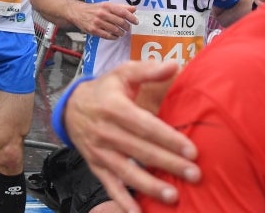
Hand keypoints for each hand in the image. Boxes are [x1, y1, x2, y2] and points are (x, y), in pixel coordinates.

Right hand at [64, 61, 199, 211]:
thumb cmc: (105, 90)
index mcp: (114, 107)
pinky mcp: (96, 165)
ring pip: (127, 171)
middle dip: (168, 164)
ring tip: (173, 196)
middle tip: (194, 174)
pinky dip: (123, 201)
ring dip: (150, 186)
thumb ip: (148, 70)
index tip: (191, 149)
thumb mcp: (123, 73)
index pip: (145, 125)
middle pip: (140, 150)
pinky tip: (138, 212)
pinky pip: (110, 186)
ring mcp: (100, 151)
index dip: (168, 138)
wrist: (70, 107)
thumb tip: (175, 65)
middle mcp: (106, 131)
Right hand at [72, 1, 137, 38]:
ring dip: (121, 33)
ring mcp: (97, 22)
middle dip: (127, 26)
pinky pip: (107, 36)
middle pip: (120, 22)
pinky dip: (114, 37)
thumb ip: (121, 7)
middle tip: (128, 28)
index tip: (136, 22)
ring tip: (122, 33)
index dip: (131, 17)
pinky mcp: (93, 30)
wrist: (78, 12)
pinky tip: (115, 36)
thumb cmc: (94, 8)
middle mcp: (102, 13)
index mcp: (106, 5)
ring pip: (114, 30)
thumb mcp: (107, 5)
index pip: (122, 12)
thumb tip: (134, 8)